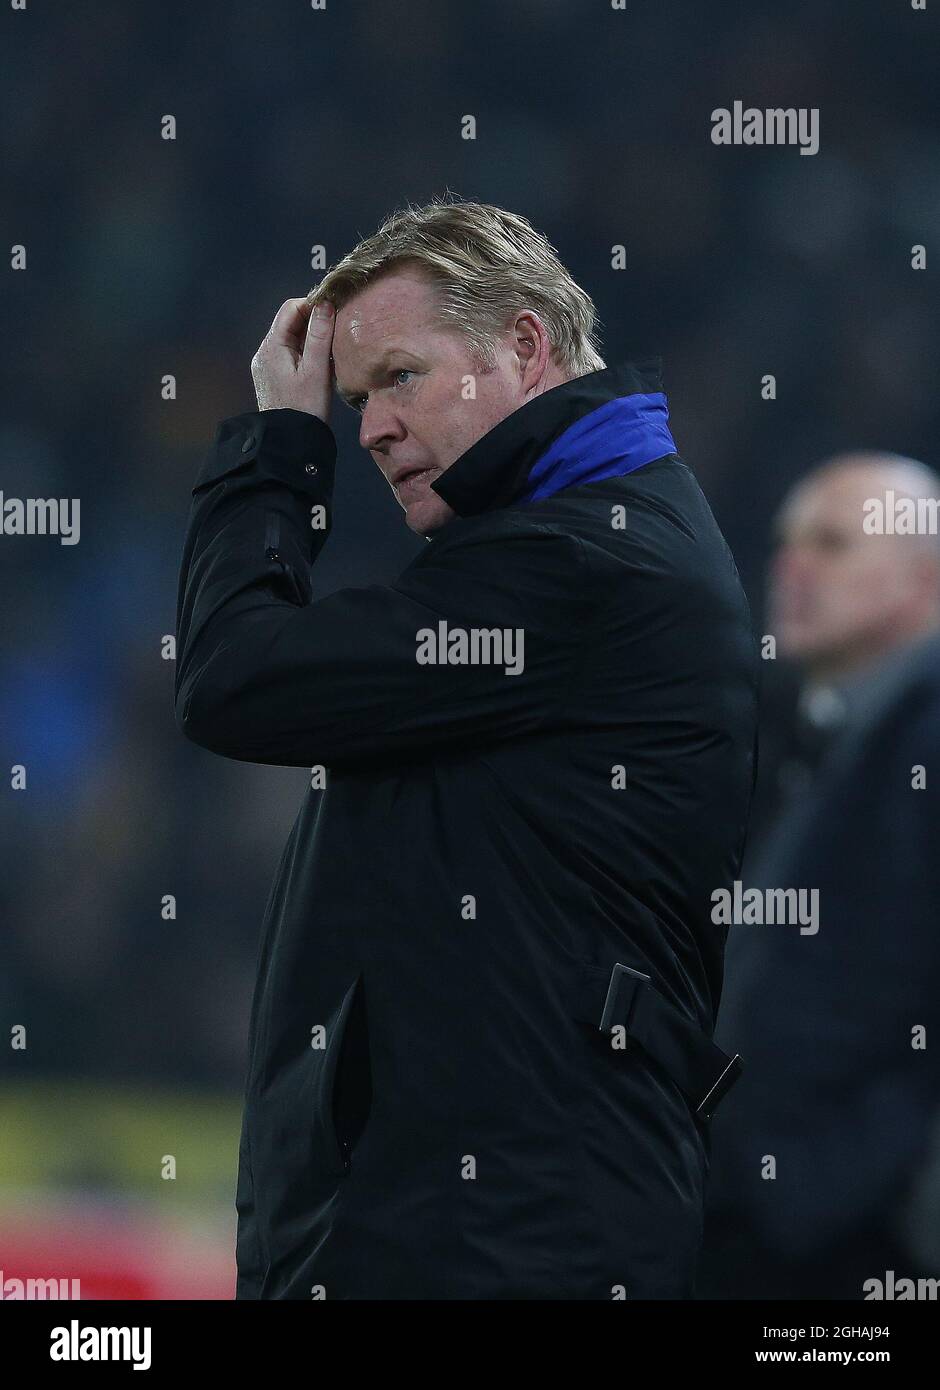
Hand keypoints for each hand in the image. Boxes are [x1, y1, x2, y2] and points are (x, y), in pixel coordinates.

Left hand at [250, 296, 334, 421]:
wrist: (290, 443)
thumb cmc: (305, 408)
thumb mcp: (316, 370)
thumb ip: (320, 335)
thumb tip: (325, 303)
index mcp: (272, 347)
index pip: (290, 309)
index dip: (312, 304)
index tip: (335, 311)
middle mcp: (265, 353)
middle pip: (290, 323)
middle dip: (313, 321)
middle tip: (337, 328)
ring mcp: (267, 366)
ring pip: (291, 339)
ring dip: (311, 337)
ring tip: (333, 345)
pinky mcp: (274, 377)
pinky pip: (290, 354)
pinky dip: (306, 351)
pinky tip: (321, 362)